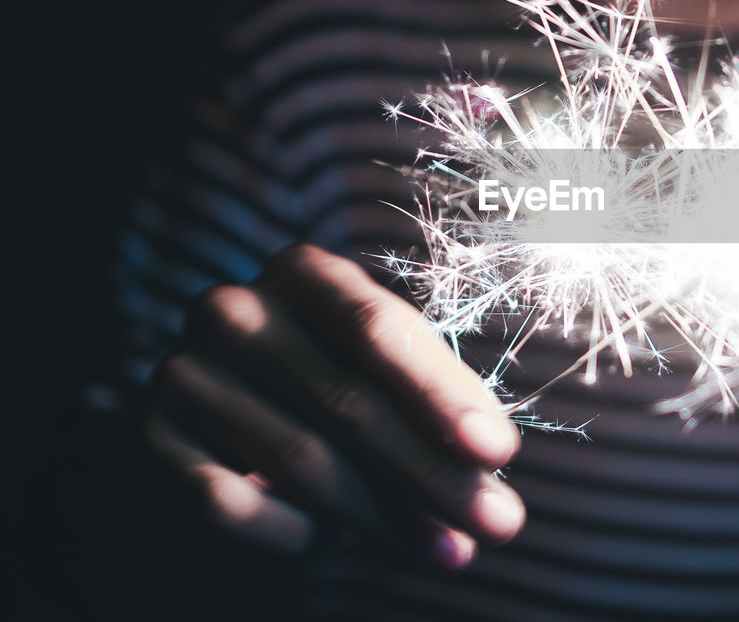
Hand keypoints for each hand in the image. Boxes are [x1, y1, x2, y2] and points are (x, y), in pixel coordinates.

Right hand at [145, 244, 522, 568]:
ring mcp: (183, 371)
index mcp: (303, 272)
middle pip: (346, 400)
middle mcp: (233, 308)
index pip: (378, 330)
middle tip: (498, 523)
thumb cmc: (333, 385)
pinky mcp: (151, 439)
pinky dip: (293, 532)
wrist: (223, 416)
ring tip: (449, 553)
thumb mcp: (389, 373)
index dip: (441, 394)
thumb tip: (492, 458)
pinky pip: (230, 502)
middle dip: (433, 473)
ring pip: (298, 459)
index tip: (500, 453)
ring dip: (385, 517)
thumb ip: (438, 400)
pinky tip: (336, 543)